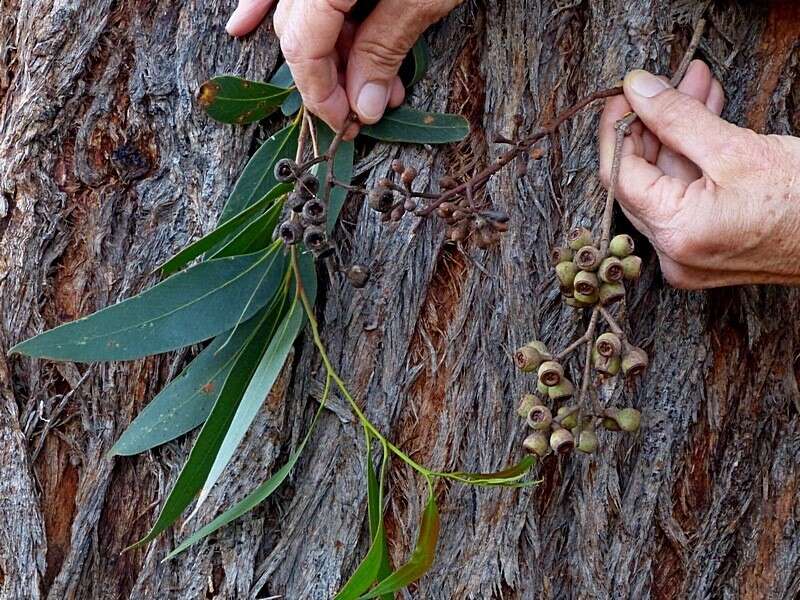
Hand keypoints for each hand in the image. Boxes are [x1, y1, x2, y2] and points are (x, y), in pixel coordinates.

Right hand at [226, 0, 459, 135]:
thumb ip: (386, 47)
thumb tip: (363, 105)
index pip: (303, 44)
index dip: (320, 92)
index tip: (344, 125)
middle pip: (297, 27)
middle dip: (329, 75)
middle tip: (365, 107)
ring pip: (299, 6)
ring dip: (328, 47)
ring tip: (372, 79)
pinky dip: (276, 2)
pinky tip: (247, 19)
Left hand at [599, 59, 799, 287]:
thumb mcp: (738, 150)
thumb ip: (679, 119)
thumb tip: (639, 91)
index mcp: (677, 233)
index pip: (620, 175)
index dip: (619, 128)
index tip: (626, 93)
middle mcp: (675, 254)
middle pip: (643, 178)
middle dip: (654, 124)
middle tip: (667, 84)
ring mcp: (691, 255)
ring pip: (668, 184)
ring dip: (677, 135)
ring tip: (696, 88)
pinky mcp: (709, 249)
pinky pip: (687, 198)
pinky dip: (694, 160)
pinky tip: (705, 119)